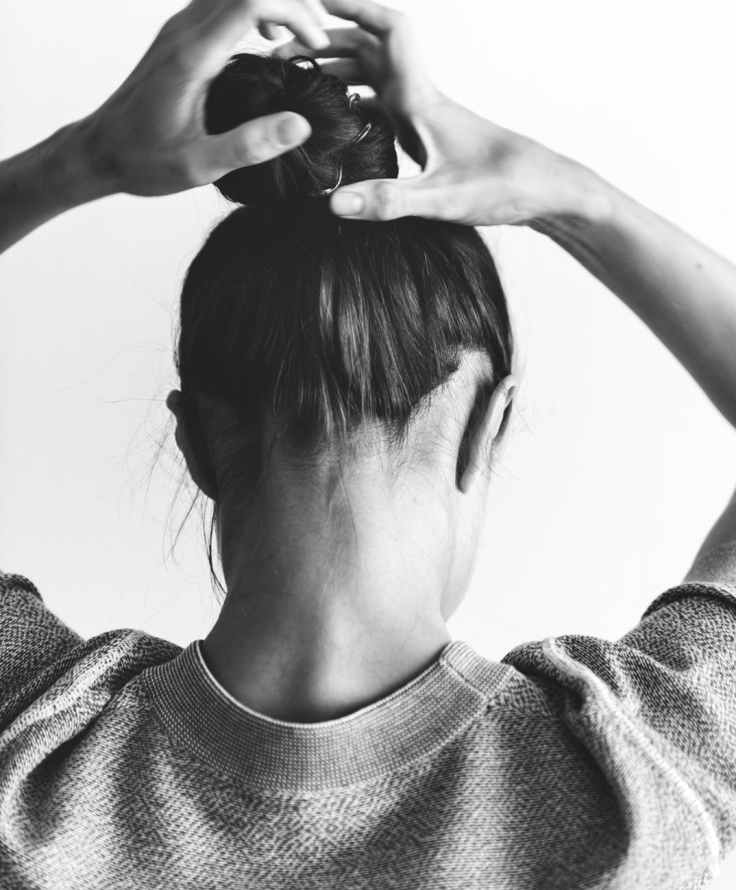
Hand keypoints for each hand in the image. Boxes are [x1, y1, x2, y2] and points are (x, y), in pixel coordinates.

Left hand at [79, 0, 329, 196]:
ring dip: (272, 4)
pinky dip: (254, 10)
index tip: (316, 44)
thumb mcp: (200, 165)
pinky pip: (224, 3)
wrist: (100, 151)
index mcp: (192, 57)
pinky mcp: (180, 35)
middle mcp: (184, 31)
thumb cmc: (144, 161)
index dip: (293, 10)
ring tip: (298, 39)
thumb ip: (250, 145)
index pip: (250, 0)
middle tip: (316, 40)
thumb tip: (301, 124)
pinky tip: (268, 39)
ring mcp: (180, 28)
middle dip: (291, 3)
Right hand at [275, 0, 598, 225]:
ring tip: (301, 83)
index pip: (386, 29)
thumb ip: (389, 200)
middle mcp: (419, 97)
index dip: (351, 6)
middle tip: (283, 55)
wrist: (542, 190)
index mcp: (420, 98)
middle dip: (326, 42)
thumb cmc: (502, 186)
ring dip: (339, 69)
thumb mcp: (441, 198)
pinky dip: (356, 97)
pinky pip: (382, 101)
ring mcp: (423, 115)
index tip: (312, 1)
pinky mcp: (427, 134)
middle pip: (367, 48)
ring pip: (374, 74)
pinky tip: (339, 120)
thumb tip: (335, 203)